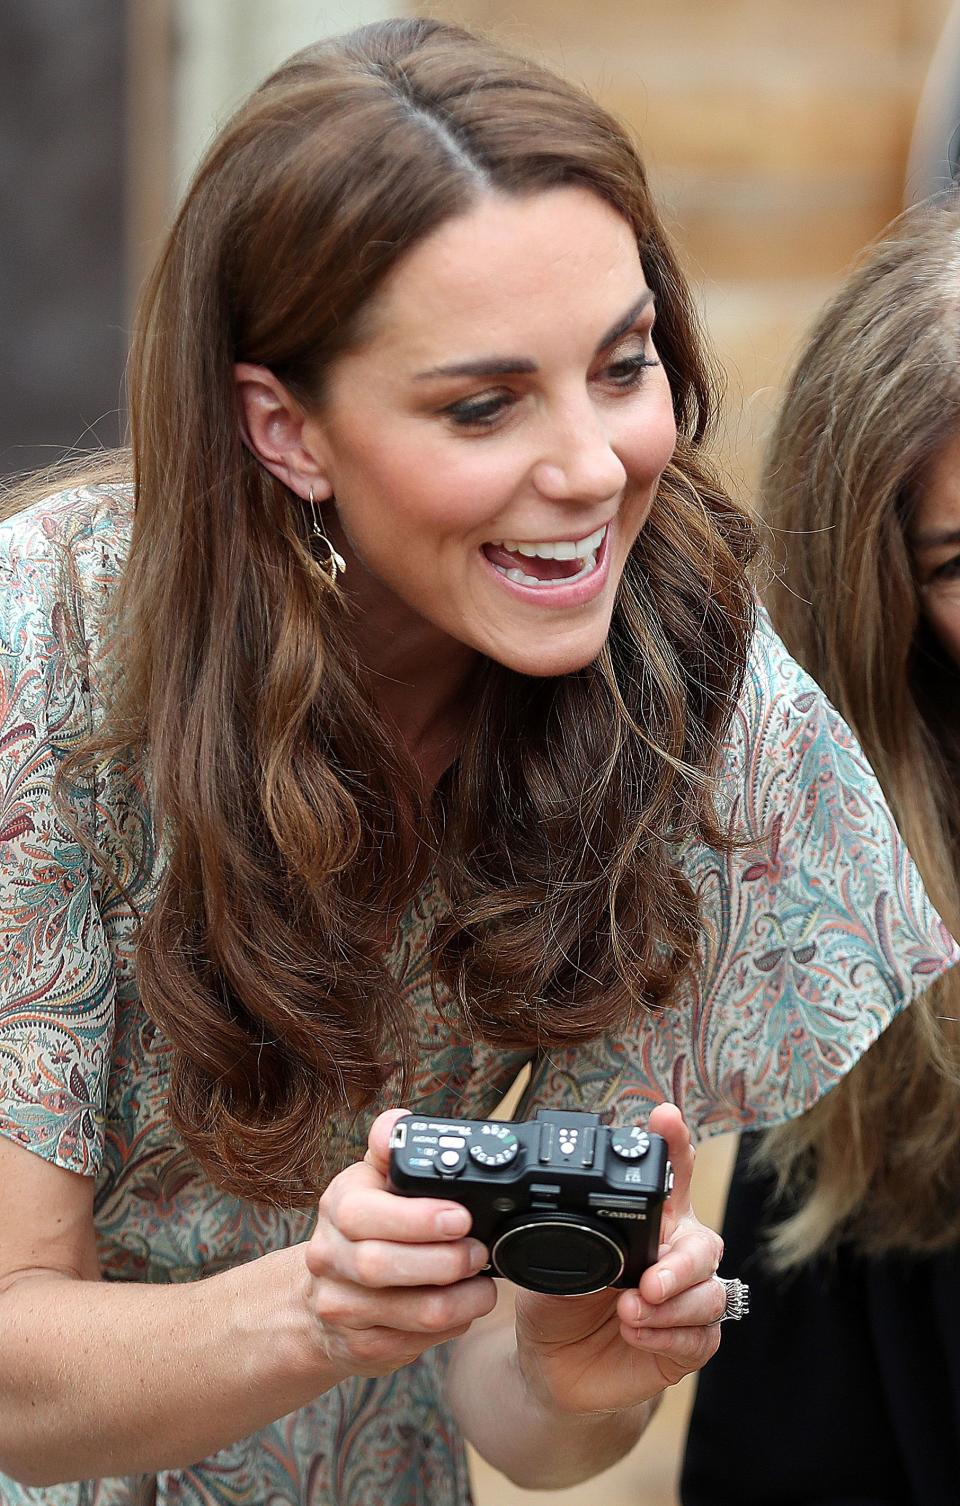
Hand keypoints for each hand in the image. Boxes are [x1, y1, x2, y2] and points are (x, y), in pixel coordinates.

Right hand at [303, 1109, 496, 1378]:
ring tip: (482, 1286)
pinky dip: (448, 1328)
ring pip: (408, 1312)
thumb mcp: (374, 1182)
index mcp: (338, 1206)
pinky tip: (460, 1310)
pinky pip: (413, 1343)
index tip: (462, 1217)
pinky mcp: (359, 1346)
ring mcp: (339, 1306)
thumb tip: (397, 1123)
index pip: (364, 1213)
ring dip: (459, 1300)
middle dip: (445, 1261)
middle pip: (382, 1265)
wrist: (321, 1298)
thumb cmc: (364, 1228)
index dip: (418, 1218)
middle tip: (480, 1253)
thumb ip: (390, 1150)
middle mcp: (329, 1256)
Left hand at [513, 1104, 724, 1414]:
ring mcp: (687, 1298)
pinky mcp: (690, 1342)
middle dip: (682, 1262)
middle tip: (650, 1280)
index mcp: (647, 1222)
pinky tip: (636, 1333)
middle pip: (706, 1243)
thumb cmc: (557, 1306)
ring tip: (628, 1313)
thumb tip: (562, 1228)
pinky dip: (668, 1335)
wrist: (555, 1369)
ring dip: (671, 1306)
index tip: (665, 1116)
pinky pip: (701, 1336)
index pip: (669, 1176)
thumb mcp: (548, 1268)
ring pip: (710, 1293)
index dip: (673, 1143)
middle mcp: (675, 1253)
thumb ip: (563, 1244)